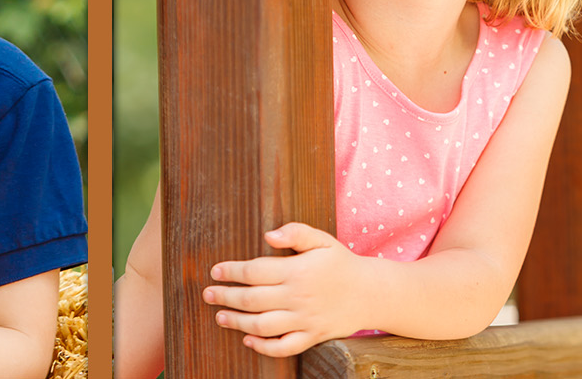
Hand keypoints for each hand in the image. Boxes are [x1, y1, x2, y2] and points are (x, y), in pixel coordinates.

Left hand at [206, 223, 366, 356]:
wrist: (373, 292)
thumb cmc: (341, 264)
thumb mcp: (322, 240)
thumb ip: (295, 233)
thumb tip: (268, 235)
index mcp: (297, 271)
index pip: (255, 271)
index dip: (231, 272)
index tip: (215, 272)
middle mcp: (298, 297)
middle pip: (252, 299)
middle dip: (225, 297)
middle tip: (208, 294)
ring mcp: (305, 319)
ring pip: (263, 325)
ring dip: (237, 322)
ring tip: (220, 317)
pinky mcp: (313, 336)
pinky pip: (285, 347)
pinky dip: (265, 347)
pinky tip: (249, 341)